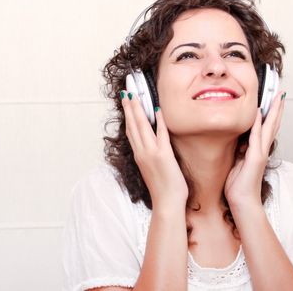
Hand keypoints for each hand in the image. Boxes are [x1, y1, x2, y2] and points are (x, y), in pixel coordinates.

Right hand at [120, 90, 188, 206]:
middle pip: (132, 124)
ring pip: (141, 126)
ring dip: (138, 108)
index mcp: (138, 155)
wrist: (166, 203)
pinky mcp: (163, 155)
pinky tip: (157, 109)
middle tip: (127, 89)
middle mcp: (141, 152)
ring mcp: (151, 153)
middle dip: (129, 105)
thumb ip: (149, 155)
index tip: (126, 100)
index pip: (130, 129)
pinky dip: (158, 121)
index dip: (127, 114)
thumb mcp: (151, 169)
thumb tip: (150, 144)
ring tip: (135, 94)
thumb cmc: (162, 189)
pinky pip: (160, 134)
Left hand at [224, 91, 286, 207]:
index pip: (265, 128)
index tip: (272, 100)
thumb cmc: (237, 186)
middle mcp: (261, 150)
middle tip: (281, 93)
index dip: (270, 114)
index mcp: (257, 150)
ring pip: (268, 128)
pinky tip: (259, 113)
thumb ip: (240, 151)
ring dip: (273, 112)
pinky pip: (256, 137)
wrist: (242, 202)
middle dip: (276, 108)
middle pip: (272, 124)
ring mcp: (259, 153)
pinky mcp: (255, 158)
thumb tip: (238, 142)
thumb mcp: (237, 163)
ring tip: (278, 98)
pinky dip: (257, 125)